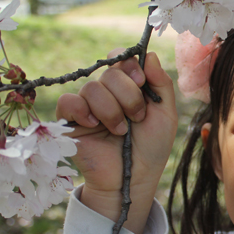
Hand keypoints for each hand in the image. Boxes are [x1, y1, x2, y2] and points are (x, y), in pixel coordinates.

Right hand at [56, 50, 177, 233]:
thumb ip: (162, 84)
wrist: (134, 179)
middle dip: (129, 95)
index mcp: (128, 87)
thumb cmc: (151, 148)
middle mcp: (106, 93)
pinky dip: (83, 111)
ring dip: (112, 110)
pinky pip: (68, 101)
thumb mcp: (166, 115)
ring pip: (93, 87)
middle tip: (136, 117)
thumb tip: (149, 54)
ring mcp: (87, 106)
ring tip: (120, 131)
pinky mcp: (70, 122)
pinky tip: (95, 125)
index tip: (142, 82)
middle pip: (110, 72)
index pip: (121, 59)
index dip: (130, 65)